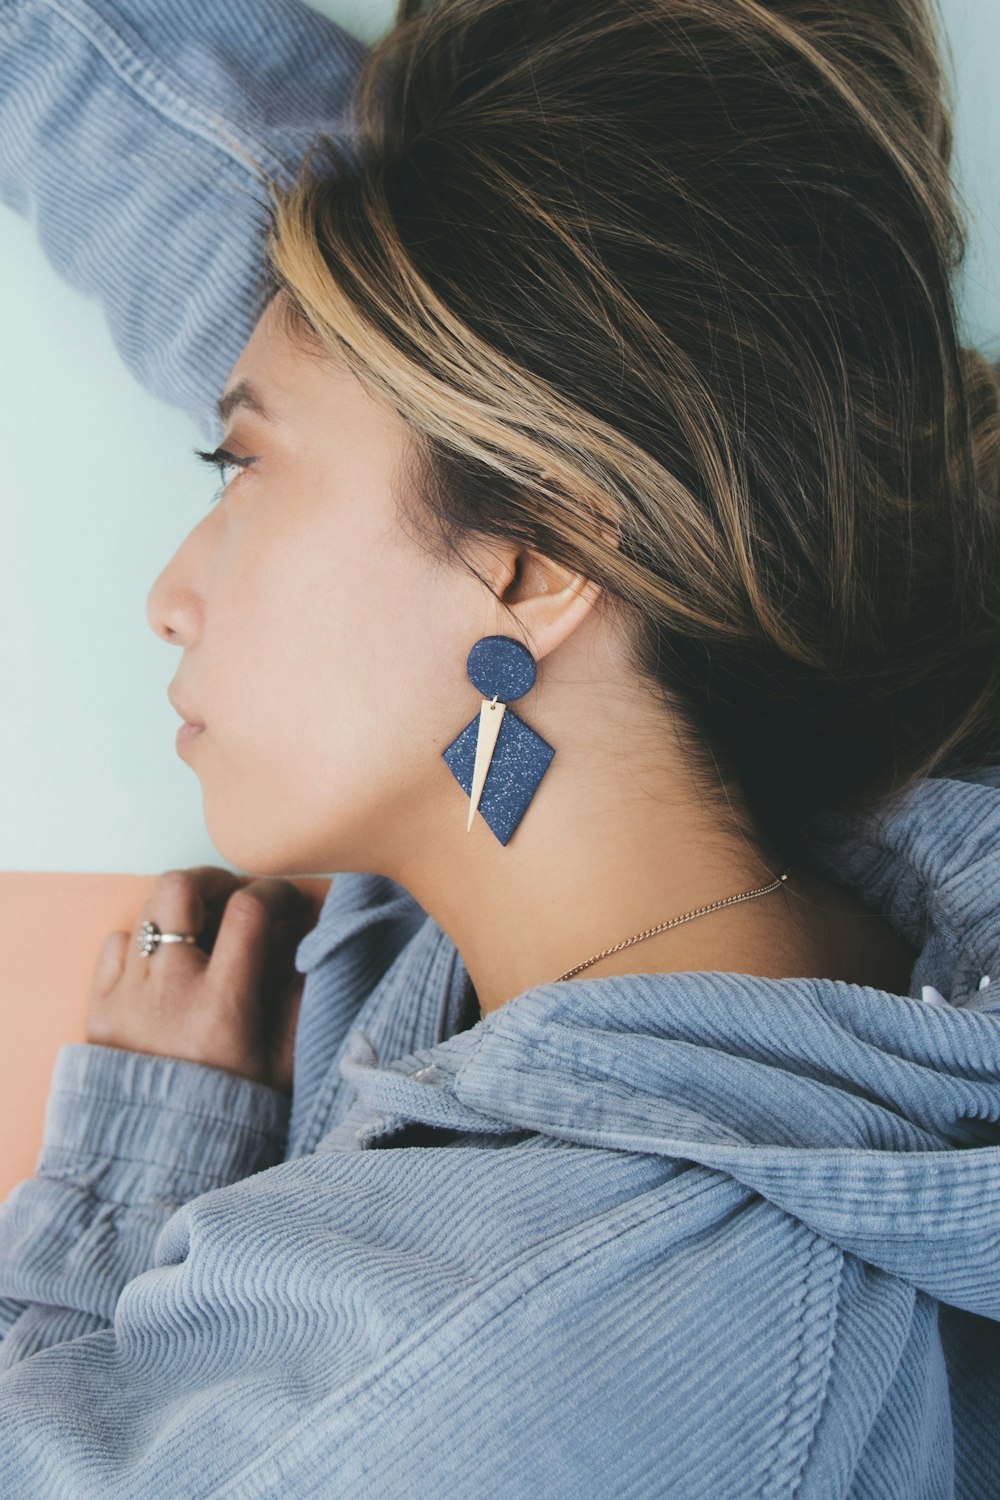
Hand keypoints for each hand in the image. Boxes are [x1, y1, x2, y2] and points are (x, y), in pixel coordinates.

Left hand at [86, 867, 316, 1096]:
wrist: (154, 1159)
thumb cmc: (226, 1111)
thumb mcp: (281, 1064)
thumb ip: (299, 1001)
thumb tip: (306, 946)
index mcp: (222, 1003)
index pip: (249, 910)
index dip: (274, 892)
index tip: (286, 904)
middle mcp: (169, 988)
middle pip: (180, 886)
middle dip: (212, 880)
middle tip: (232, 897)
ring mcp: (127, 993)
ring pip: (148, 909)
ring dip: (180, 912)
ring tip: (201, 933)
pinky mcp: (98, 1005)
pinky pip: (116, 943)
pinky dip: (141, 943)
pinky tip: (161, 966)